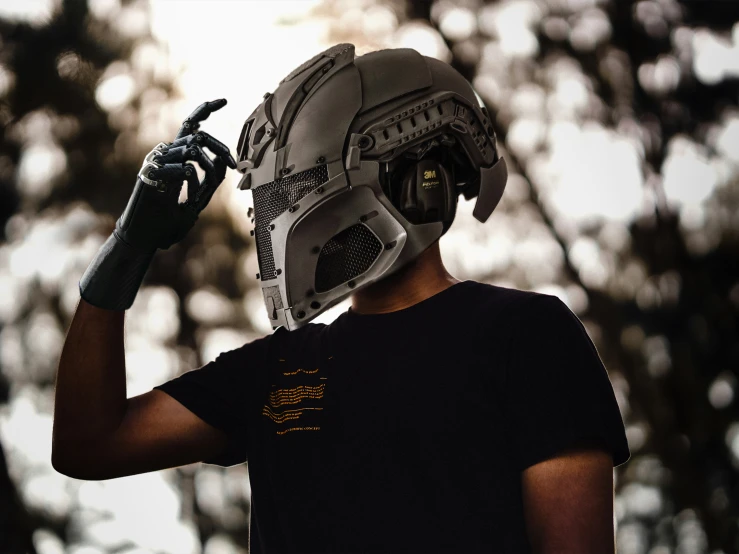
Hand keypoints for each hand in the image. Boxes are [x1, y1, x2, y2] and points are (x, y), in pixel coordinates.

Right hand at [79, 99, 235, 309]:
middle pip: (197, 135)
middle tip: (233, 165)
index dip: (205, 109)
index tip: (224, 100)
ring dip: (206, 170)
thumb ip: (211, 179)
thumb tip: (225, 159)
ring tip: (205, 188)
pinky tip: (186, 196)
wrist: (145, 238)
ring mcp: (155, 163)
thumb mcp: (198, 199)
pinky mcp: (149, 175)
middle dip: (220, 147)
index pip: (190, 125)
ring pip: (191, 150)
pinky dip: (191, 182)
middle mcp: (164, 155)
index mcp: (176, 157)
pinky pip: (181, 168)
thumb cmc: (168, 222)